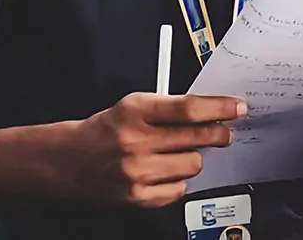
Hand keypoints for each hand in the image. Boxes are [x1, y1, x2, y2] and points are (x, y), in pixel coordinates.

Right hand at [66, 93, 245, 207]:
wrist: (66, 161)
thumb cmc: (104, 130)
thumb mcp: (131, 106)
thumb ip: (167, 108)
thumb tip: (210, 112)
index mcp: (135, 111)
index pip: (188, 108)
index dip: (219, 108)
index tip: (236, 108)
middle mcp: (135, 141)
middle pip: (196, 138)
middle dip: (218, 134)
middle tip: (225, 133)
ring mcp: (136, 171)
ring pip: (192, 165)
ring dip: (193, 158)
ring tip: (180, 153)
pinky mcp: (136, 196)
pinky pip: (178, 190)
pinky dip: (178, 181)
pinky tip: (167, 172)